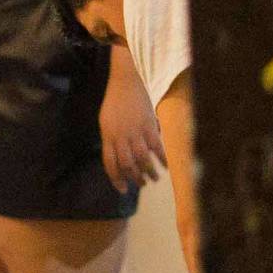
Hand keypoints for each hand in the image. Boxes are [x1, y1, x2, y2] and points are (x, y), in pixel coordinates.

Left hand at [99, 62, 165, 189]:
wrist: (125, 83)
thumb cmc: (115, 103)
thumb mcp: (106, 122)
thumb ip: (112, 140)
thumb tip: (119, 157)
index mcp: (107, 136)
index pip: (110, 163)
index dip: (116, 178)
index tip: (122, 189)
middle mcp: (120, 136)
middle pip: (127, 164)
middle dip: (134, 178)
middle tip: (141, 184)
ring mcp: (135, 131)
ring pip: (141, 158)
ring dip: (148, 171)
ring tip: (154, 179)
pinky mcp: (148, 125)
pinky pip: (156, 146)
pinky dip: (161, 158)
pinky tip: (166, 166)